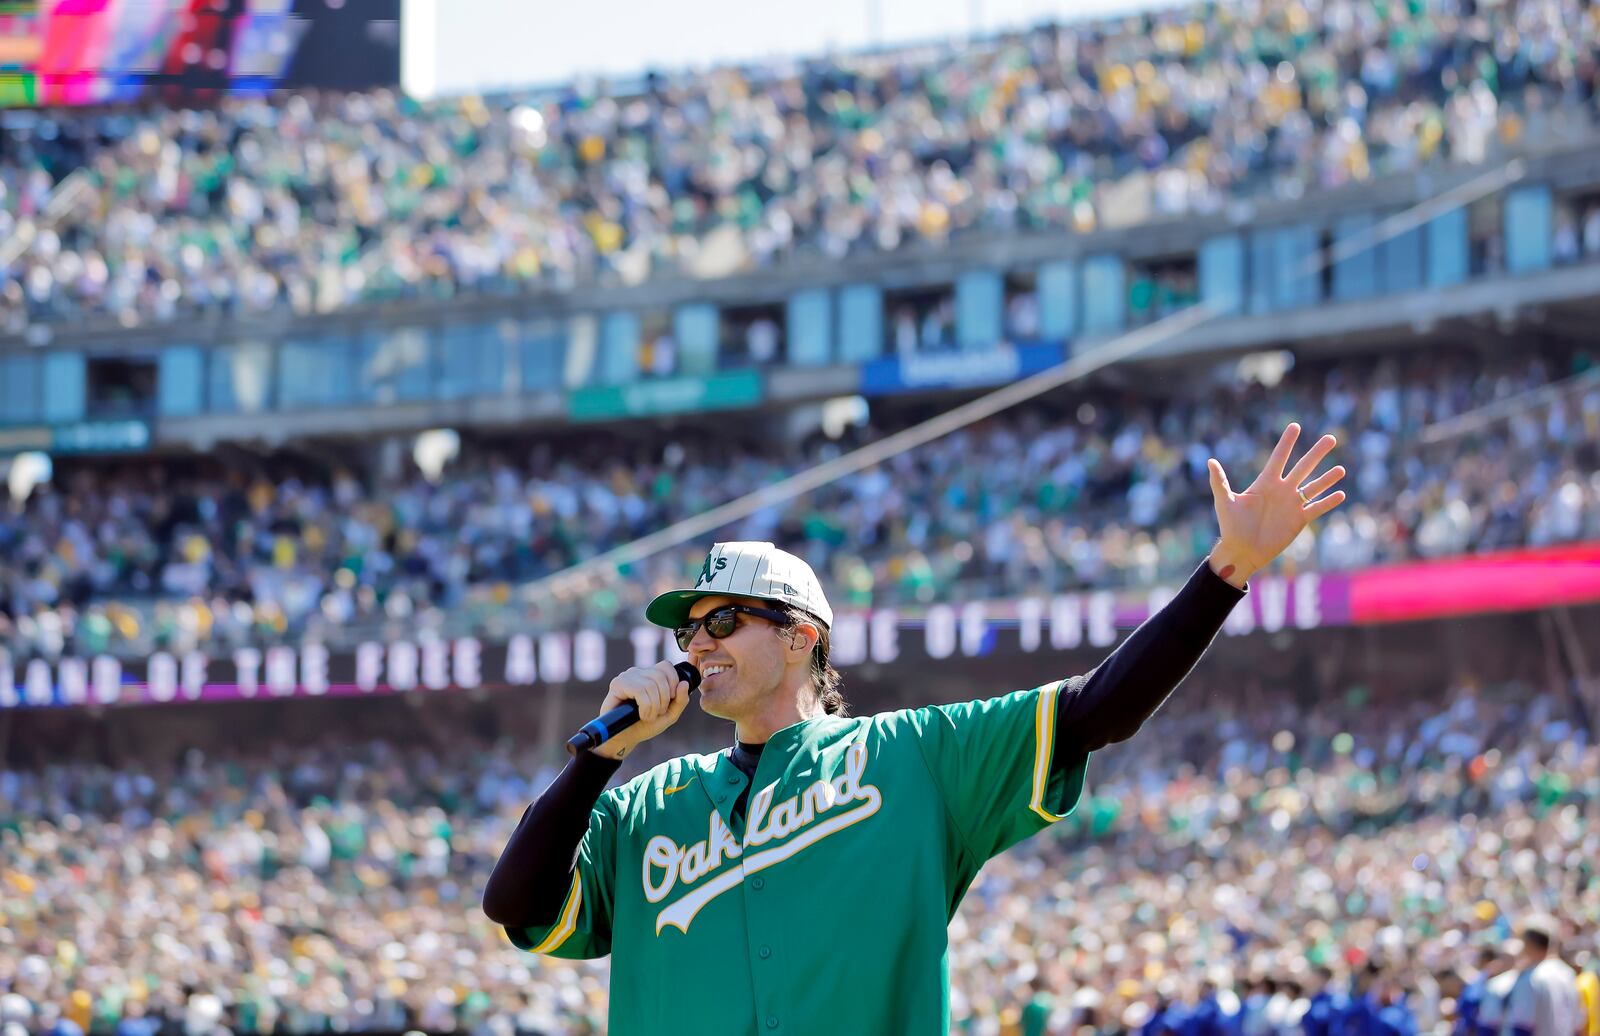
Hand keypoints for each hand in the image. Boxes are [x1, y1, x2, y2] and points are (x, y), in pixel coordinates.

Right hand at [590, 661, 692, 759]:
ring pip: (650, 684)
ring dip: (654, 706)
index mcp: (650, 675)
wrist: (625, 738)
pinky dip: (645, 706)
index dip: (673, 682)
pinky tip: (641, 715)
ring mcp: (627, 677)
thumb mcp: (669, 714)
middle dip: (664, 698)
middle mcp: (638, 672)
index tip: (670, 699)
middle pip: (660, 675)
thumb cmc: (645, 725)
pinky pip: (639, 690)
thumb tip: (684, 683)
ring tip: (648, 716)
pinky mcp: (617, 684)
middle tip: (658, 713)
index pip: (666, 666)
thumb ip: (680, 700)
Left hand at [1206, 422, 1346, 587]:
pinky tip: (1341, 494)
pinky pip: (1316, 508)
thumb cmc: (1230, 526)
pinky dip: (1328, 502)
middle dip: (1316, 453)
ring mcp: (1292, 504)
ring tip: (1341, 469)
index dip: (1287, 443)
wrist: (1242, 550)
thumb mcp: (1225, 502)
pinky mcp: (1299, 520)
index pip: (1279, 458)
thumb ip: (1219, 482)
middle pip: (1303, 467)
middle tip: (1331, 438)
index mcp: (1265, 483)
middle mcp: (1282, 490)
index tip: (1295, 426)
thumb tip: (1209, 461)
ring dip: (1327, 478)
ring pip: (1314, 487)